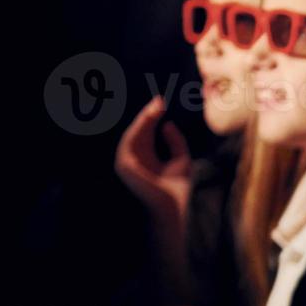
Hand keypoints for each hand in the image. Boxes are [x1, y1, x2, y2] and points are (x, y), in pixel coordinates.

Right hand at [115, 97, 192, 221]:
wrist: (176, 206)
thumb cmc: (179, 187)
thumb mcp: (181, 158)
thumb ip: (175, 141)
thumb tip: (167, 123)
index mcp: (146, 157)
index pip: (147, 132)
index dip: (153, 117)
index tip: (163, 102)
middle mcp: (135, 158)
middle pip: (139, 130)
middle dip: (148, 114)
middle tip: (159, 100)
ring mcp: (127, 162)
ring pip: (132, 133)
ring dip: (143, 119)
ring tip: (155, 107)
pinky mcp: (125, 165)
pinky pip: (129, 142)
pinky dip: (138, 129)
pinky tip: (148, 119)